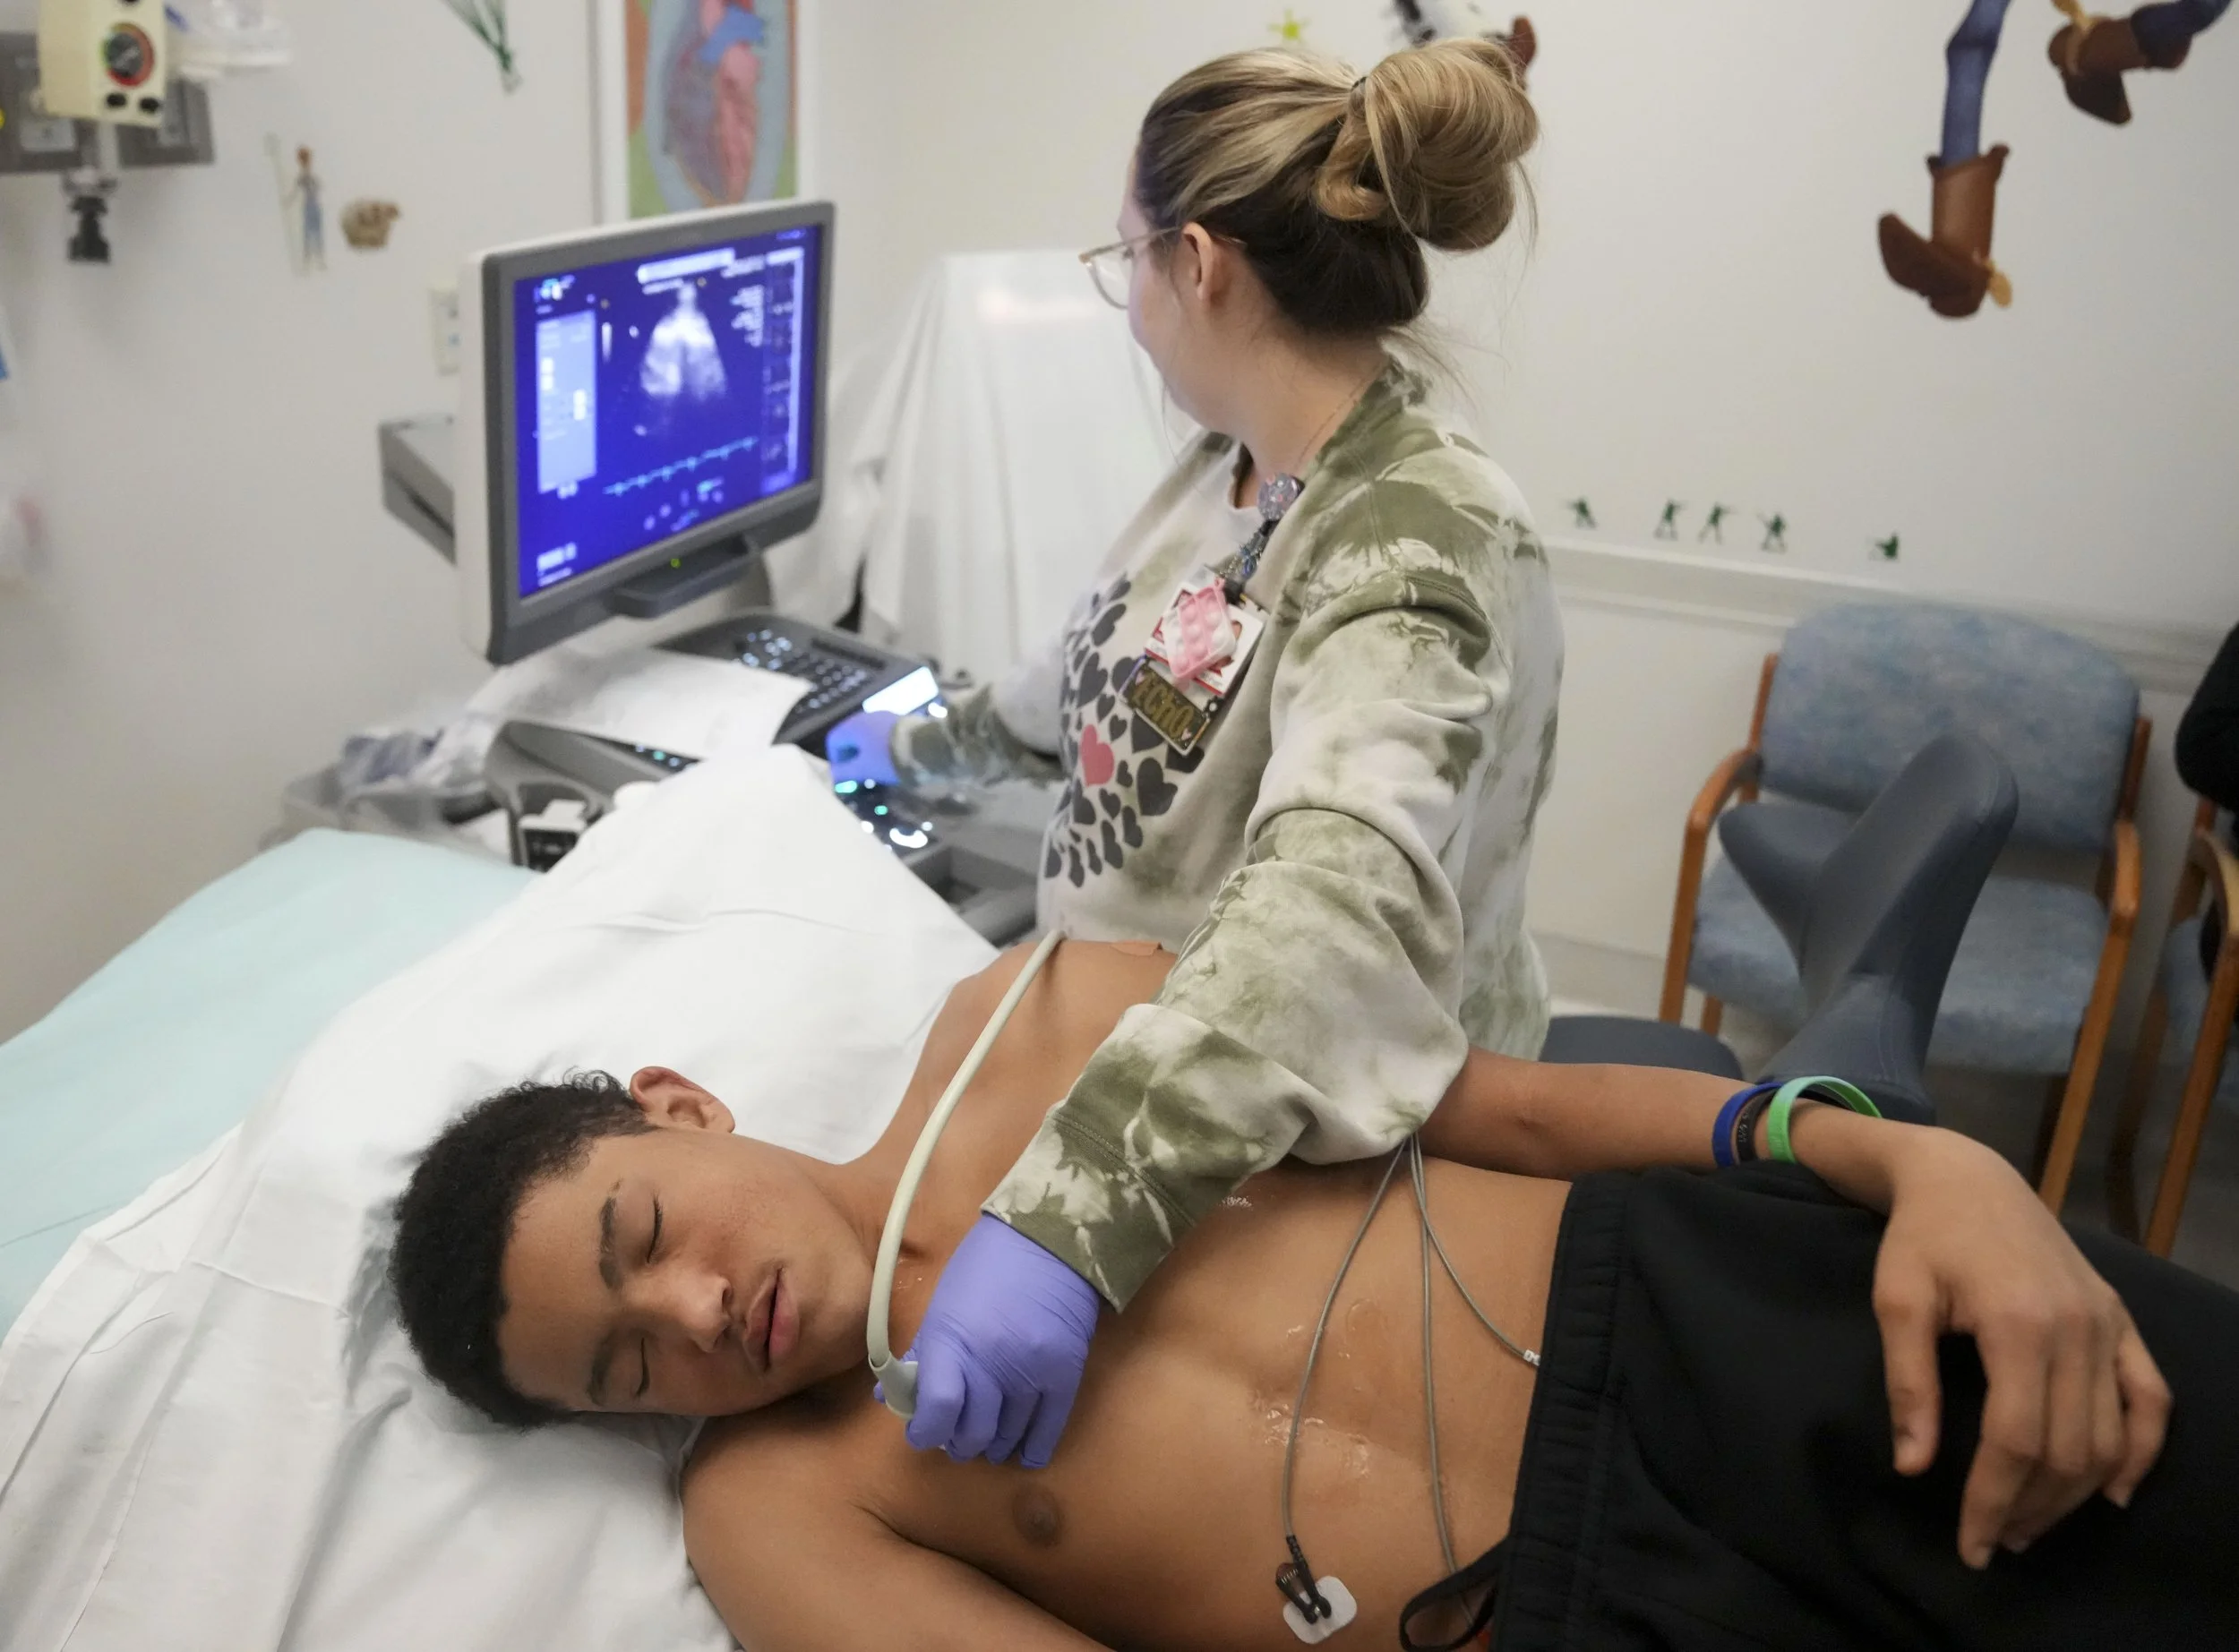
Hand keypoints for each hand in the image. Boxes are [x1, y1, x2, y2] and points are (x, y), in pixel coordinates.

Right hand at [825, 710, 900, 787]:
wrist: (925, 746)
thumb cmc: (888, 758)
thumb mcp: (864, 769)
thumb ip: (845, 771)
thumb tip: (834, 773)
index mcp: (853, 726)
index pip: (833, 740)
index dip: (835, 759)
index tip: (845, 775)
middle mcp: (866, 717)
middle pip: (850, 736)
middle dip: (851, 757)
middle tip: (859, 774)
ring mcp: (884, 716)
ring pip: (866, 735)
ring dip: (866, 752)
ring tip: (875, 768)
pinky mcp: (899, 720)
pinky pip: (881, 733)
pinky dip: (879, 746)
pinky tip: (889, 759)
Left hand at [902, 1215, 1100, 1467]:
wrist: (1049, 1240)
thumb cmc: (986, 1268)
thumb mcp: (943, 1306)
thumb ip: (922, 1355)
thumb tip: (891, 1398)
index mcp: (953, 1340)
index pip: (937, 1409)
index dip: (925, 1431)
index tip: (922, 1433)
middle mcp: (992, 1362)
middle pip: (973, 1430)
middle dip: (959, 1441)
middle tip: (956, 1436)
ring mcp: (1032, 1372)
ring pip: (1007, 1434)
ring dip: (992, 1444)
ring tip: (986, 1441)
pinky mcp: (1065, 1375)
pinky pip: (1047, 1429)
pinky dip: (1032, 1448)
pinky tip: (1022, 1454)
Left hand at [1871, 1129, 2170, 1567]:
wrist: (1967, 1177)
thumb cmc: (1921, 1238)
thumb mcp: (1897, 1301)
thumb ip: (1908, 1384)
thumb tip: (1913, 1467)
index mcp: (2018, 1324)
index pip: (2015, 1441)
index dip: (1992, 1502)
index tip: (1969, 1544)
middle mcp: (2077, 1329)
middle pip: (2068, 1450)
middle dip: (2032, 1509)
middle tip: (1996, 1541)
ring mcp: (2108, 1324)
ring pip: (2111, 1437)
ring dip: (2077, 1495)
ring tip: (2031, 1525)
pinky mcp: (2121, 1319)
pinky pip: (2151, 1398)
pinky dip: (2141, 1452)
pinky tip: (2114, 1493)